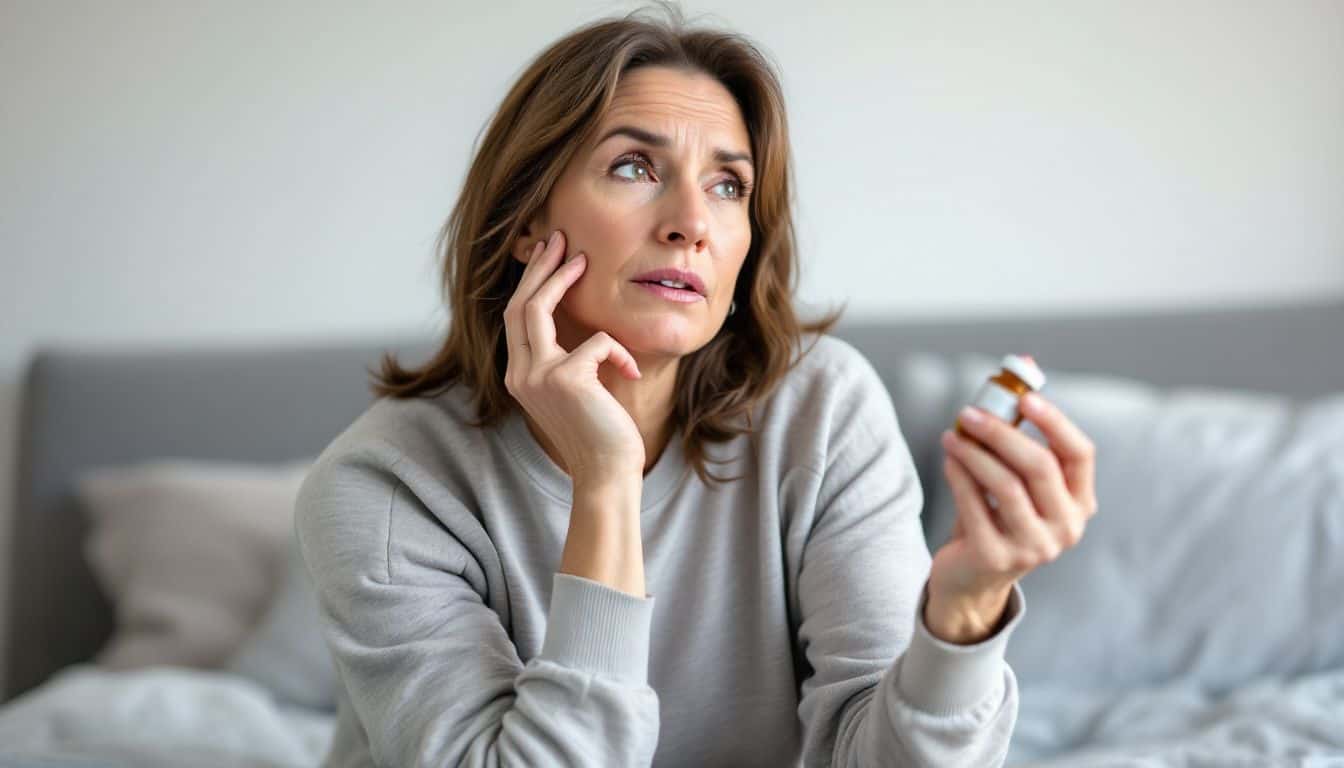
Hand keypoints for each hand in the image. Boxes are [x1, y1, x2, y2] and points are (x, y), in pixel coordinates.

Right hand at [503, 229, 644, 481]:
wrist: (607, 474)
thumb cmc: (600, 433)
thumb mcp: (575, 390)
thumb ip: (565, 360)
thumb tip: (577, 324)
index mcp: (519, 376)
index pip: (517, 318)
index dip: (531, 283)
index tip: (549, 256)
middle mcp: (519, 374)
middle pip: (519, 305)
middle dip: (538, 268)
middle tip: (558, 239)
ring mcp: (537, 376)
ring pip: (539, 309)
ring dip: (561, 279)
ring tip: (582, 260)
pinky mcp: (565, 378)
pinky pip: (597, 342)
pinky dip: (619, 352)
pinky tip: (630, 372)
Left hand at [927, 392, 1098, 642]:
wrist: (971, 578)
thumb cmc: (996, 514)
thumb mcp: (1015, 476)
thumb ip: (1022, 426)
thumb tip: (1024, 362)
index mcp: (1080, 503)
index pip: (1080, 454)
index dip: (1055, 422)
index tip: (1024, 397)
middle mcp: (1066, 528)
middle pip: (1040, 466)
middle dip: (1003, 432)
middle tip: (970, 412)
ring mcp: (1034, 548)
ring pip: (1005, 485)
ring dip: (974, 452)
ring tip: (952, 435)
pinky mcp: (996, 558)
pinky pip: (974, 504)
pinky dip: (958, 476)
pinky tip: (948, 460)